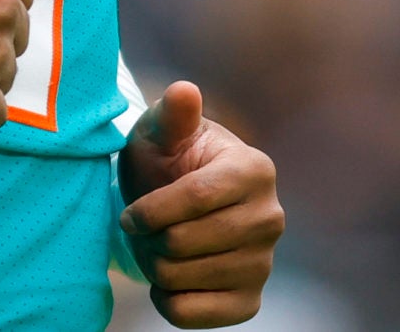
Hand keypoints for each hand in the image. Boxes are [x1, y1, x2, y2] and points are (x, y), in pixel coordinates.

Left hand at [117, 82, 283, 327]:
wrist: (171, 205)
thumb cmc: (165, 160)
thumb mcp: (159, 132)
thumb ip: (171, 114)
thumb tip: (184, 90)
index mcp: (254, 169)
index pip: (196, 197)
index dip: (150, 208)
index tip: (128, 213)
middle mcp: (270, 217)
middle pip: (185, 241)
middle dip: (148, 237)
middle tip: (141, 228)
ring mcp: (264, 263)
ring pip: (182, 277)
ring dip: (152, 264)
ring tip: (156, 245)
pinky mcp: (249, 301)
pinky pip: (191, 313)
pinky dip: (165, 298)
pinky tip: (168, 276)